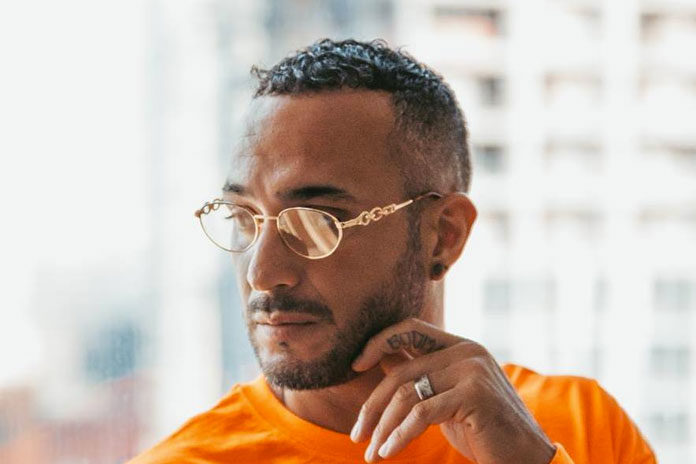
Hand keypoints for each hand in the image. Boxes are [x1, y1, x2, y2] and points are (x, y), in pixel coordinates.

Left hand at [349, 318, 555, 462]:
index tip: (355, 365)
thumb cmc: (483, 430)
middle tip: (358, 434)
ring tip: (371, 453)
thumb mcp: (447, 397)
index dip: (378, 341)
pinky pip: (421, 414)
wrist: (526, 458)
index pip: (410, 328)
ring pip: (407, 393)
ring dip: (383, 427)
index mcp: (460, 346)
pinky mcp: (474, 395)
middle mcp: (467, 351)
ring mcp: (472, 371)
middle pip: (401, 369)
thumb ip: (422, 375)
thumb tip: (380, 357)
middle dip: (373, 405)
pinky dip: (399, 436)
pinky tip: (389, 452)